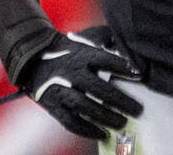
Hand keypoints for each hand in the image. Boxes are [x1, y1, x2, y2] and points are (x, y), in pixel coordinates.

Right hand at [23, 26, 143, 140]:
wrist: (33, 57)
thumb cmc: (69, 48)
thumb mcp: (86, 38)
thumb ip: (107, 38)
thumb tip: (128, 43)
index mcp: (83, 55)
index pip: (107, 60)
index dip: (123, 68)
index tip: (139, 75)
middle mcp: (72, 72)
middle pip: (99, 88)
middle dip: (120, 100)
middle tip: (137, 110)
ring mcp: (61, 90)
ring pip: (85, 107)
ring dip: (105, 117)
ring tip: (122, 123)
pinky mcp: (53, 105)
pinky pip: (71, 121)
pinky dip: (87, 130)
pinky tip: (101, 134)